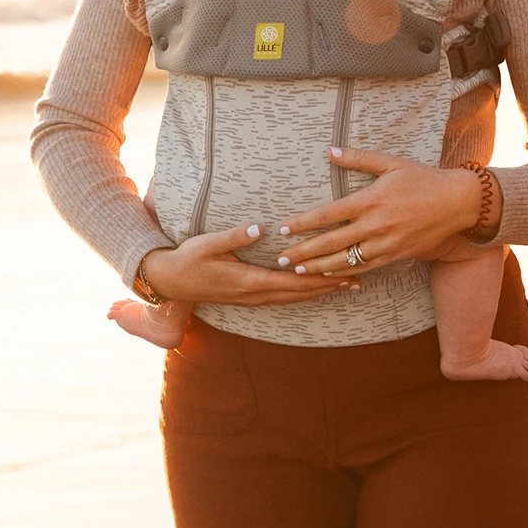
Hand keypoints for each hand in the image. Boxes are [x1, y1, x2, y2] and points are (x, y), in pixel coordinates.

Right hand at [144, 222, 359, 306]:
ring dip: (320, 292)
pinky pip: (284, 299)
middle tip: (357, 280)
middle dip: (329, 286)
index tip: (343, 273)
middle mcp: (256, 294)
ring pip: (294, 299)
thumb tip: (260, 228)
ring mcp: (253, 299)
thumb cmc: (189, 258)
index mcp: (250, 281)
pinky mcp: (250, 298)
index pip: (294, 282)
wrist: (170, 282)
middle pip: (300, 294)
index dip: (320, 279)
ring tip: (344, 285)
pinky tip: (314, 290)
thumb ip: (235, 236)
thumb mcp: (209, 243)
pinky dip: (304, 295)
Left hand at [275, 146, 494, 276]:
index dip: (304, 223)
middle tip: (281, 259)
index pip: (329, 214)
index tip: (284, 229)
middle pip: (332, 243)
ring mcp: (386, 243)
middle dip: (303, 253)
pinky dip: (344, 273)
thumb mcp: (391, 163)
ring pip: (346, 261)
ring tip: (297, 272)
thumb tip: (330, 150)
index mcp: (371, 199)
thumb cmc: (422, 178)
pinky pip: (365, 268)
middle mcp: (376, 225)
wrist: (457, 203)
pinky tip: (329, 276)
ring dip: (319, 268)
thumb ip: (359, 158)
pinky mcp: (396, 255)